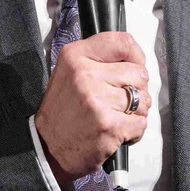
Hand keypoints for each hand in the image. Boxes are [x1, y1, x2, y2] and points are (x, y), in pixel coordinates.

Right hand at [34, 31, 150, 186]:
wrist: (46, 148)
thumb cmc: (62, 111)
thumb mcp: (70, 72)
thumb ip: (99, 59)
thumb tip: (135, 59)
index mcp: (76, 56)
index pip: (123, 43)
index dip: (136, 56)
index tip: (133, 67)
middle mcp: (86, 74)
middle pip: (139, 72)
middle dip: (136, 89)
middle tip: (118, 101)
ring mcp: (98, 100)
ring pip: (143, 99)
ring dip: (135, 112)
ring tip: (115, 116)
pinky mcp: (109, 125)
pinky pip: (140, 123)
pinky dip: (134, 131)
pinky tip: (116, 131)